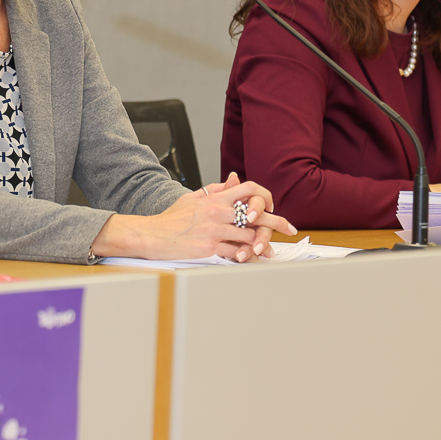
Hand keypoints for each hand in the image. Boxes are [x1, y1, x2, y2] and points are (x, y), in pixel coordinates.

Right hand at [91, 174, 296, 261]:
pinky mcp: (209, 248)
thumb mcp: (192, 198)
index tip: (272, 206)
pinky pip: (234, 253)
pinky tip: (252, 260)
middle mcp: (217, 211)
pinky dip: (245, 257)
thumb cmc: (170, 219)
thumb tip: (233, 179)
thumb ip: (214, 189)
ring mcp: (214, 230)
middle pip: (256, 214)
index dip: (264, 196)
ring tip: (271, 251)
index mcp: (215, 198)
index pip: (248, 188)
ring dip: (263, 244)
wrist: (151, 235)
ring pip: (249, 236)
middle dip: (276, 222)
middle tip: (289, 228)